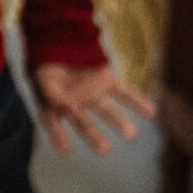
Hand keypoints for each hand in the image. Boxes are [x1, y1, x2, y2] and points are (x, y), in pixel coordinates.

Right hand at [32, 62, 156, 156]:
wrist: (59, 40)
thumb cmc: (45, 62)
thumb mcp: (42, 79)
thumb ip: (52, 95)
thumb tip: (67, 109)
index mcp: (54, 105)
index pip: (54, 124)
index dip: (58, 137)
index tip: (65, 152)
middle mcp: (76, 104)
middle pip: (85, 123)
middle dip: (94, 137)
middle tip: (104, 150)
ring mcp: (93, 94)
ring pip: (107, 111)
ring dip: (118, 122)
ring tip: (131, 134)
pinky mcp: (106, 81)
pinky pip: (124, 93)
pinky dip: (137, 102)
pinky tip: (150, 112)